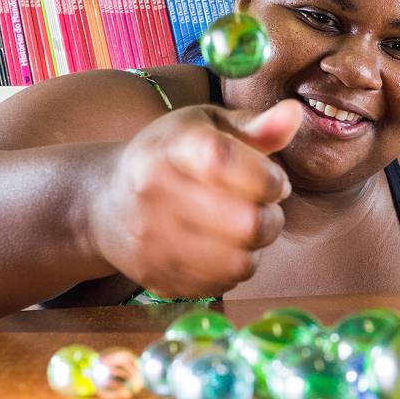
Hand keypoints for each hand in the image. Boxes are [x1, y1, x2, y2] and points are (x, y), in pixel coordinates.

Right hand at [93, 99, 302, 298]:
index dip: (266, 176)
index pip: (224, 162)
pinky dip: (234, 267)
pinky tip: (223, 247)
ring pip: (239, 260)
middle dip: (271, 215)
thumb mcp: (207, 127)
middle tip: (264, 205)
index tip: (276, 180)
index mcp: (169, 147)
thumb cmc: (170, 156)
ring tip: (246, 226)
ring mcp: (152, 241)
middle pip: (245, 222)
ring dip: (256, 246)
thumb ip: (255, 126)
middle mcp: (153, 193)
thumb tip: (295, 114)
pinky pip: (223, 284)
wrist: (105, 203)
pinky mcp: (157, 277)